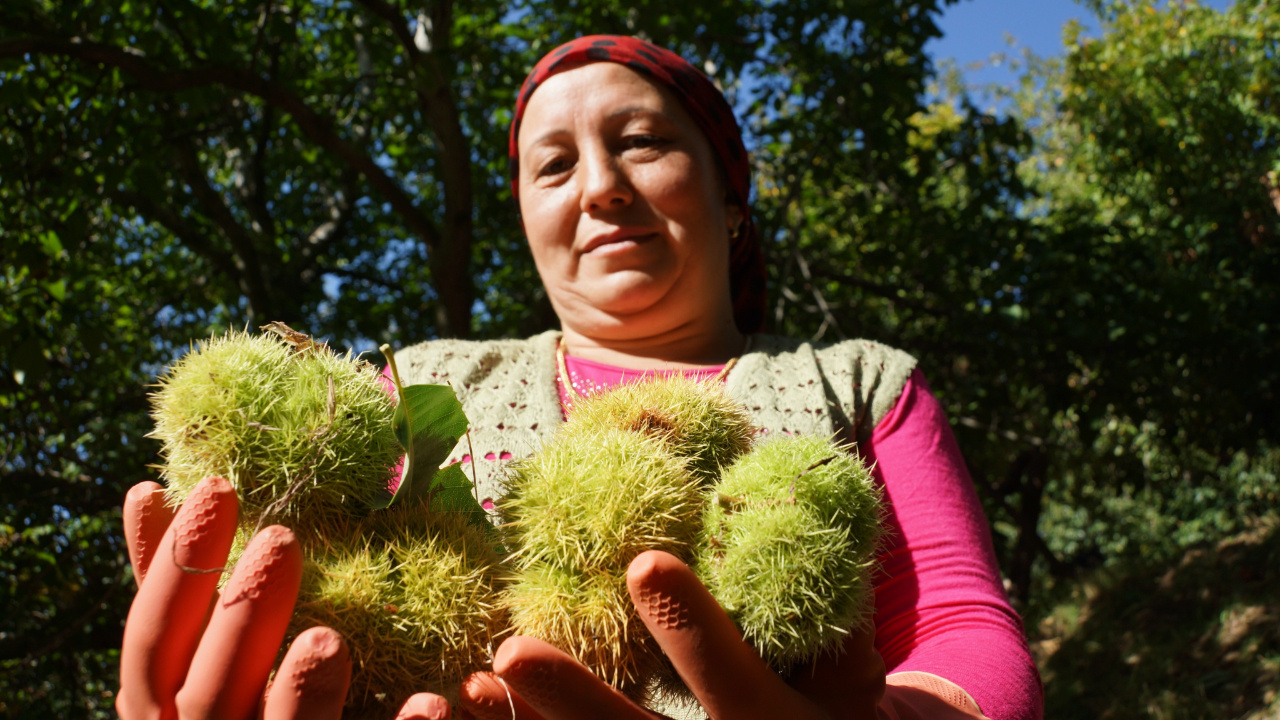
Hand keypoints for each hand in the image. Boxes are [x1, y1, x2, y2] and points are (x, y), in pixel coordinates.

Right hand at [116, 476, 451, 719]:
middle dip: (240, 617)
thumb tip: (147, 491)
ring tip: (327, 639)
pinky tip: (428, 703)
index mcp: (164, 710)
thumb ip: (174, 589)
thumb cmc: (234, 706)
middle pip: (209, 693)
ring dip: (302, 693)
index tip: (218, 486)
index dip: (175, 567)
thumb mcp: (192, 656)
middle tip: (282, 541)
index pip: (153, 643)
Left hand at [456, 550, 885, 719]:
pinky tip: (467, 709)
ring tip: (469, 684)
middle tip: (511, 650)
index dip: (690, 629)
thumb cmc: (840, 714)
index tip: (644, 565)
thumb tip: (791, 527)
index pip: (731, 683)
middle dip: (575, 700)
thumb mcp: (855, 676)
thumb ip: (829, 627)